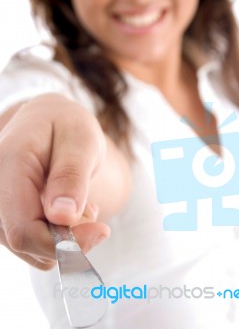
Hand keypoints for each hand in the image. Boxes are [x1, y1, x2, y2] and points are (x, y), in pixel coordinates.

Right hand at [0, 94, 110, 269]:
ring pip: (28, 246)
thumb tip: (62, 216)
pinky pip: (30, 241)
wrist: (49, 120)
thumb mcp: (80, 141)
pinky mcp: (6, 214)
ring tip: (78, 201)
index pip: (23, 227)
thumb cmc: (66, 126)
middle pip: (25, 241)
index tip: (100, 230)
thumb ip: (71, 176)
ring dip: (62, 235)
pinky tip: (65, 209)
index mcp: (10, 164)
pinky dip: (54, 234)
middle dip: (67, 238)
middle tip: (93, 211)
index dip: (62, 241)